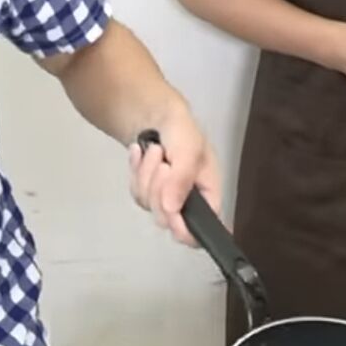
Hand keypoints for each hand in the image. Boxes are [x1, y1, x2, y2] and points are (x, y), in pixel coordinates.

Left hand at [126, 105, 221, 247]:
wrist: (156, 116)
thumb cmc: (182, 131)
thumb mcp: (188, 150)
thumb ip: (182, 179)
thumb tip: (171, 209)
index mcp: (209, 196)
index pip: (202, 230)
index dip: (185, 229)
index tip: (171, 213)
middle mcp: (189, 204)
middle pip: (167, 217)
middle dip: (159, 187)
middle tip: (164, 163)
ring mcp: (166, 200)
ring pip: (148, 204)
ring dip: (146, 174)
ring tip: (154, 151)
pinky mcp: (148, 194)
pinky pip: (136, 194)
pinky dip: (136, 171)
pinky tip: (140, 154)